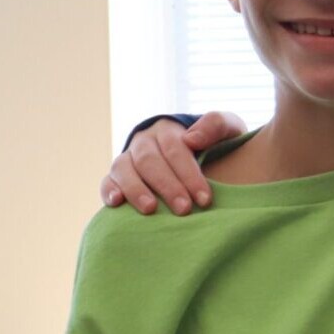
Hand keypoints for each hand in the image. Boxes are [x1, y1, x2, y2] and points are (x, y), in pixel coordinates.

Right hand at [100, 112, 244, 215]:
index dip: (189, 174)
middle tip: (184, 209)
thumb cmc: (216, 143)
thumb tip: (192, 139)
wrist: (198, 152)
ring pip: (124, 169)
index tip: (205, 198)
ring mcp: (127, 158)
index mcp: (168, 130)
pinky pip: (107, 180)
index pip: (175, 149)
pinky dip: (109, 190)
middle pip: (150, 161)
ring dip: (136, 189)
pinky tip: (116, 203)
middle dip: (167, 186)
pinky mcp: (116, 176)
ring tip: (150, 209)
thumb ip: (217, 125)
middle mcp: (144, 142)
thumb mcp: (227, 129)